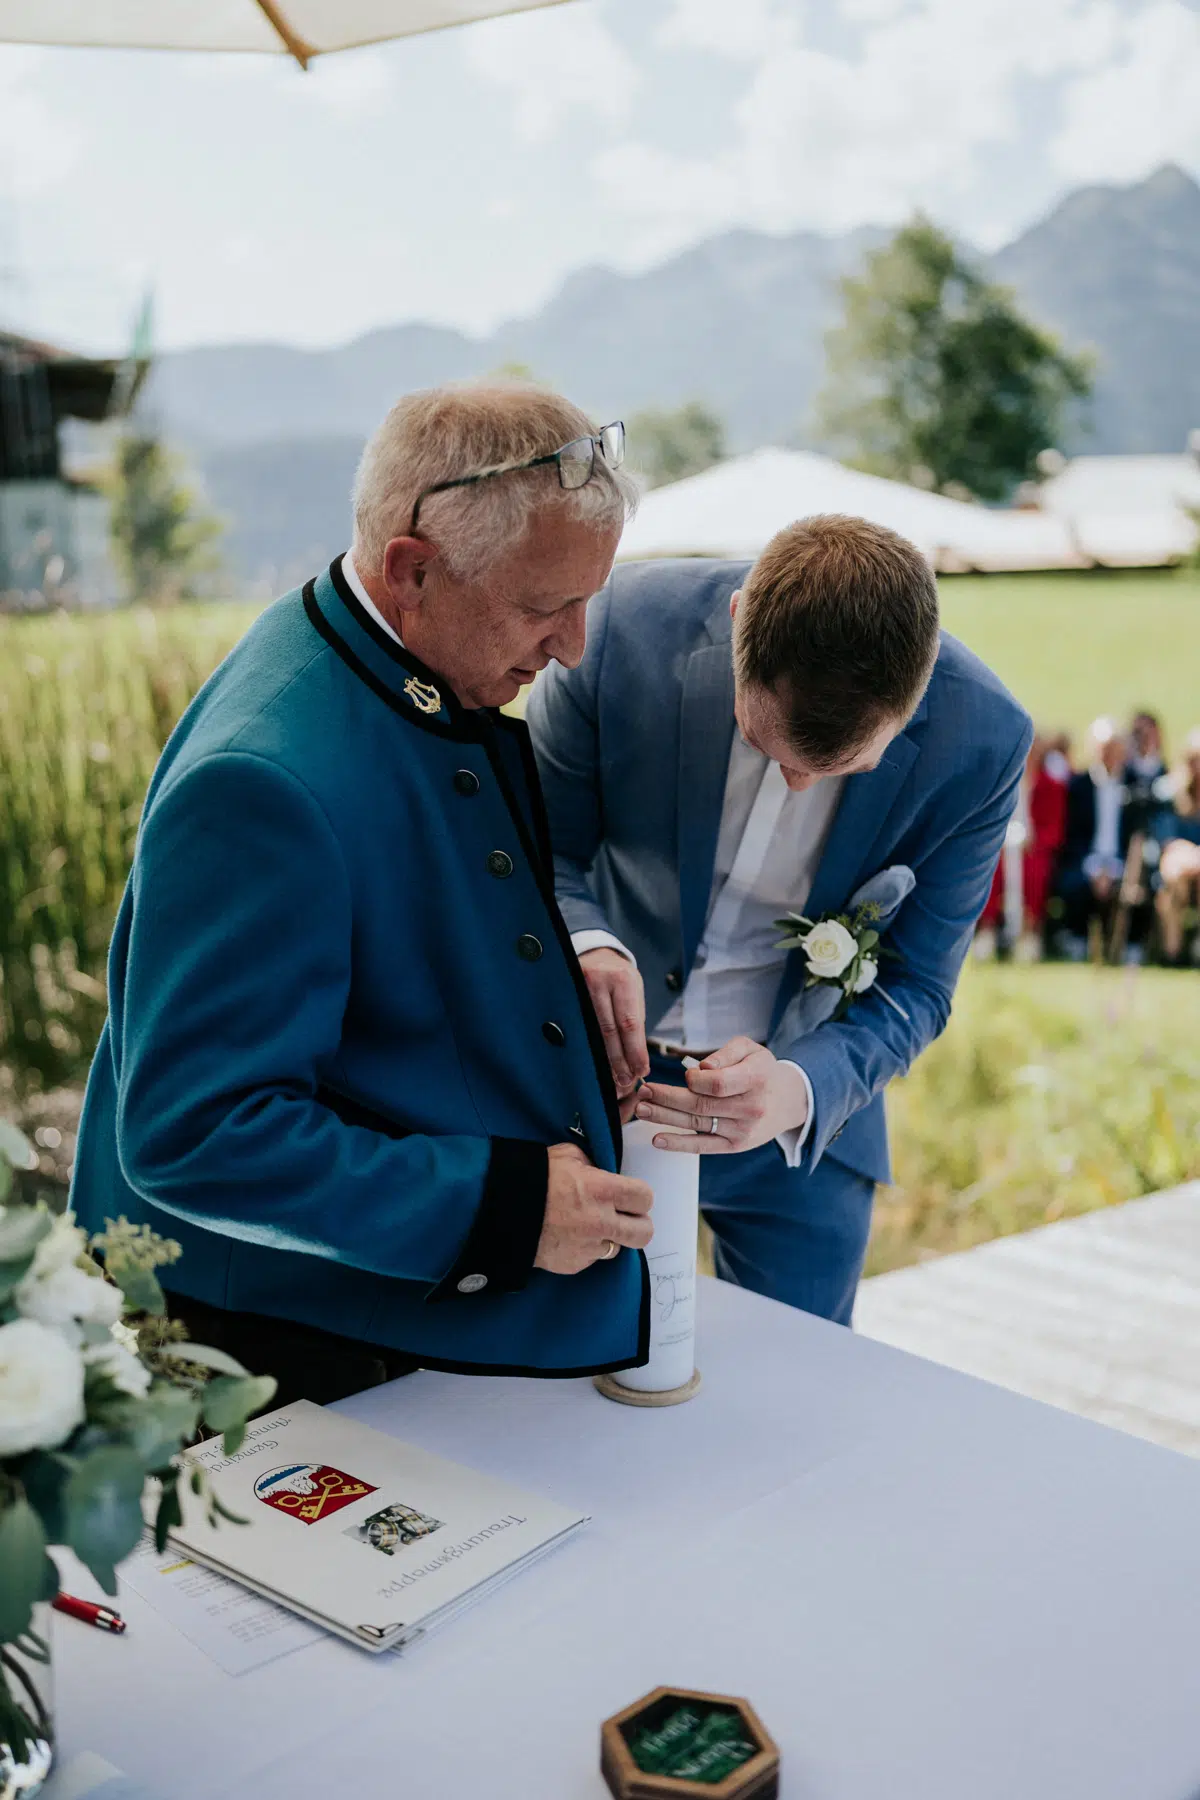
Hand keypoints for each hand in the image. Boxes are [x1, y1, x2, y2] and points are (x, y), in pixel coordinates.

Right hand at [534, 1142, 653, 1273]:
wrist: (500, 1209)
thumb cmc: (532, 1178)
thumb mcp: (567, 1156)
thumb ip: (593, 1164)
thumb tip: (602, 1172)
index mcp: (603, 1190)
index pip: (645, 1198)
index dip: (640, 1197)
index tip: (632, 1197)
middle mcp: (601, 1221)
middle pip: (644, 1232)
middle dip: (638, 1224)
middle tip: (625, 1217)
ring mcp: (589, 1246)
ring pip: (618, 1248)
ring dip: (609, 1238)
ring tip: (588, 1225)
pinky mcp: (575, 1264)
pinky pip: (592, 1258)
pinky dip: (585, 1249)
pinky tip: (569, 1235)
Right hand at [577, 948, 649, 1097]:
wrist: (596, 955)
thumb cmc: (619, 979)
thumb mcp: (633, 992)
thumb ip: (634, 1022)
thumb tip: (637, 1061)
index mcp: (623, 980)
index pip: (630, 1023)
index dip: (635, 1051)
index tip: (641, 1071)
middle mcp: (599, 981)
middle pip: (609, 1030)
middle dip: (619, 1060)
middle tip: (625, 1082)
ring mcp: (579, 987)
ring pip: (592, 1032)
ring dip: (604, 1059)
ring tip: (612, 1079)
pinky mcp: (566, 994)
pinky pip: (578, 1028)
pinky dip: (588, 1048)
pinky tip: (594, 1063)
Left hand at [634, 1036, 808, 1153]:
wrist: (787, 1102)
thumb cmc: (761, 1071)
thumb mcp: (750, 1050)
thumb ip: (725, 1053)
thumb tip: (698, 1069)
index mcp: (755, 1079)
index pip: (717, 1084)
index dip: (695, 1080)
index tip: (686, 1076)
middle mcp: (750, 1108)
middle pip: (700, 1105)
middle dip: (666, 1098)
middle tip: (643, 1091)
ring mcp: (742, 1130)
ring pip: (696, 1124)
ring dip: (664, 1118)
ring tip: (641, 1109)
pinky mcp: (734, 1146)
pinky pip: (703, 1146)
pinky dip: (678, 1144)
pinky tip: (657, 1140)